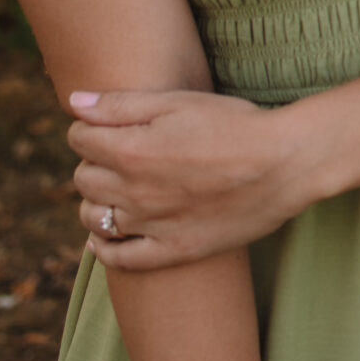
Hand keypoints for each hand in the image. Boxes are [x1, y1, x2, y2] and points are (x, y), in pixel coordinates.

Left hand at [68, 88, 304, 267]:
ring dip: (97, 201)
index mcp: (131, 150)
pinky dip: (104, 248)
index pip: (79, 138)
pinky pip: (120, 259)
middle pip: (83, 178)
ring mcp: (153, 226)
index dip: (90, 127)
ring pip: (93, 218)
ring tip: (118, 188)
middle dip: (94, 161)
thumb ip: (120, 104)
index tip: (108, 124)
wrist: (285, 164)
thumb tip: (74, 102)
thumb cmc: (235, 125)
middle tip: (120, 152)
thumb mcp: (178, 101)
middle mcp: (134, 192)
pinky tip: (107, 235)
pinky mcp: (174, 251)